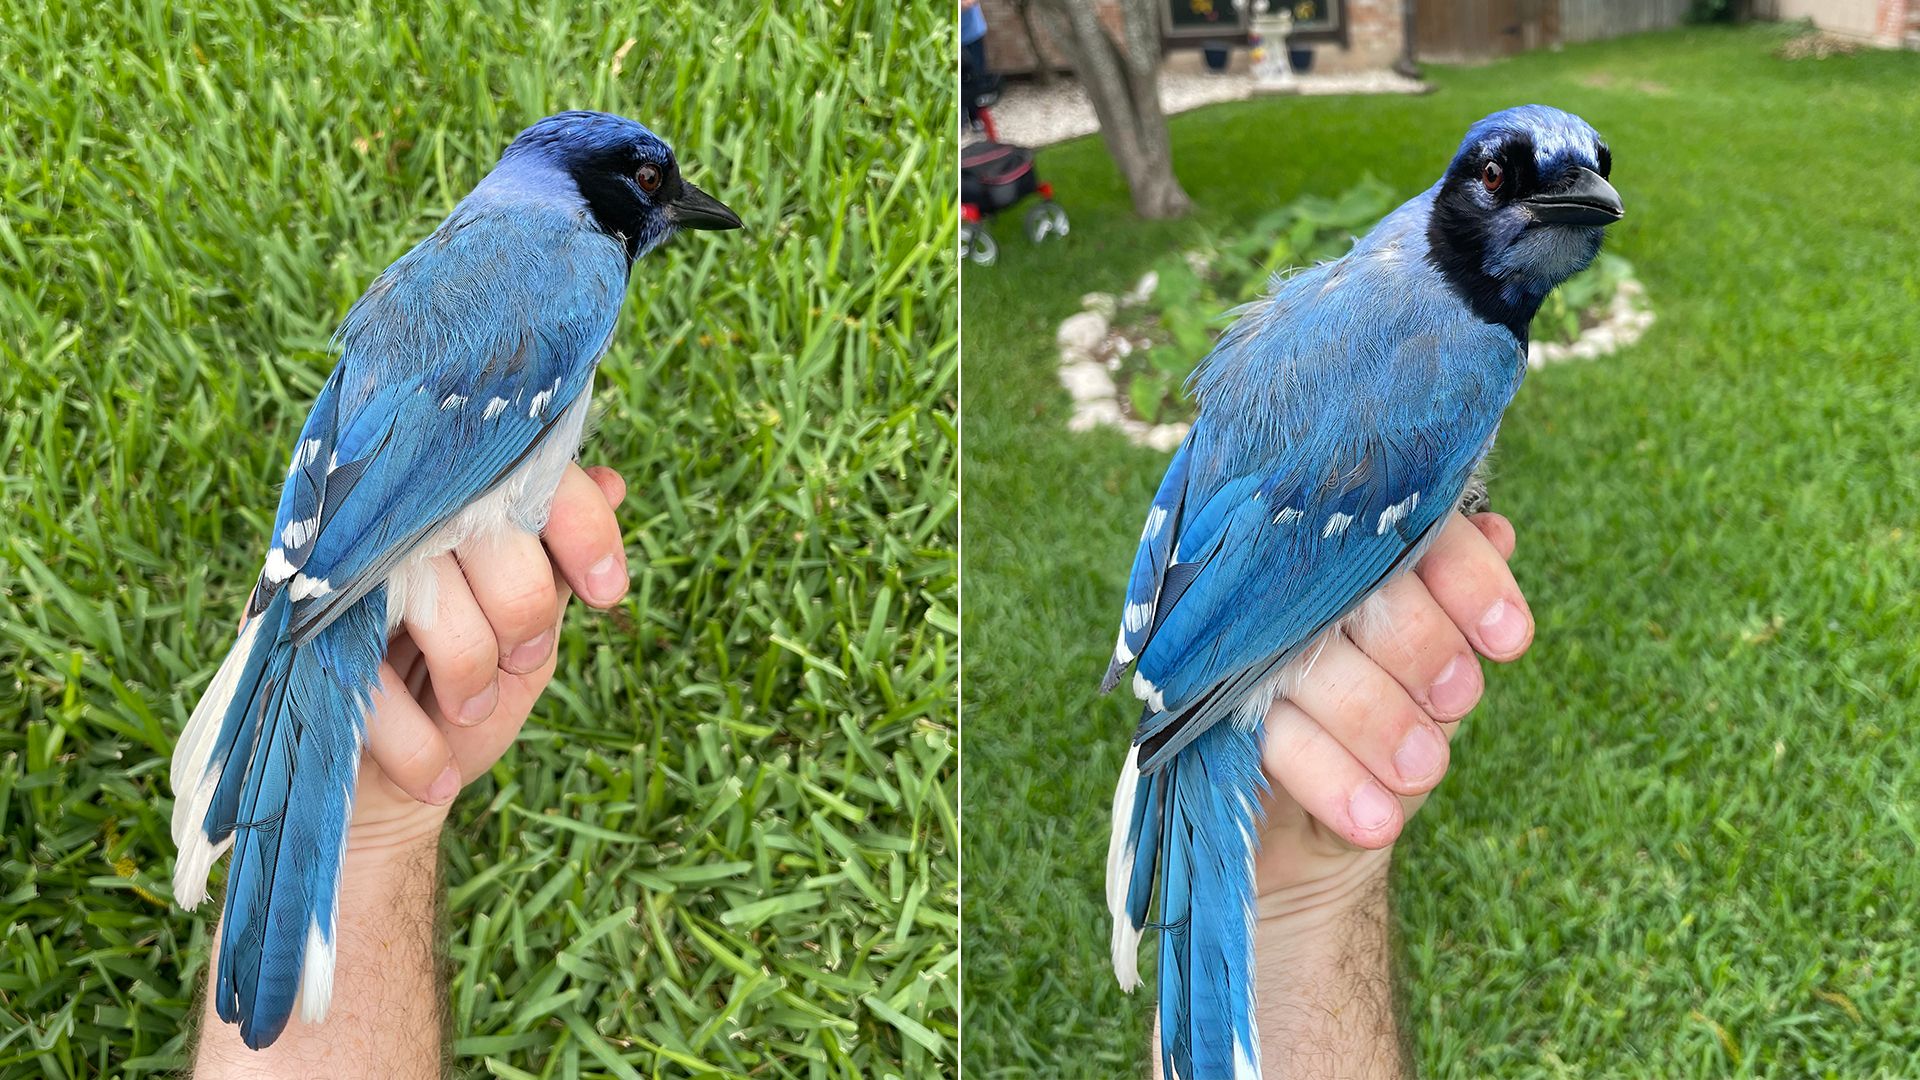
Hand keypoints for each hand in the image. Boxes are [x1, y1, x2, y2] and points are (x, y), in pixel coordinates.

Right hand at [347, 463, 629, 850]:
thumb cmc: (456, 706)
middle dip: (522, 610)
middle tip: (517, 659)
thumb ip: (554, 574)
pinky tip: (436, 773)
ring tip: (467, 711)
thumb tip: (613, 482)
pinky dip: (420, 742)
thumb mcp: (525, 643)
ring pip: (433, 594)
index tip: (607, 592)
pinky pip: (373, 680)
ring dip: (469, 673)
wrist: (378, 801)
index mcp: (449, 513)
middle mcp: (389, 525)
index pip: (525, 470)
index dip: (580, 522)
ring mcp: (336, 580)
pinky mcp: (294, 644)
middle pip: (485, 527)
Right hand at [1254, 511, 1530, 901]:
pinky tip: (1377, 818)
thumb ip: (1454, 616)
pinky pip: (1275, 735)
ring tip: (1423, 771)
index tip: (1510, 640)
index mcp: (1344, 564)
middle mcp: (1286, 593)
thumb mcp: (1429, 688)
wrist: (1305, 842)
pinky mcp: (1209, 717)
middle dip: (1420, 646)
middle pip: (1353, 587)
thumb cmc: (1374, 743)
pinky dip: (1334, 778)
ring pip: (1310, 661)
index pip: (1406, 532)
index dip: (1465, 574)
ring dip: (1379, 719)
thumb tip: (1499, 534)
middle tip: (1458, 702)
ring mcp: (1242, 654)